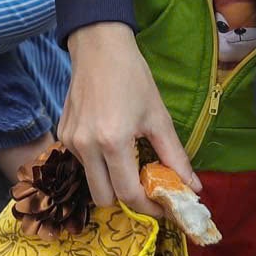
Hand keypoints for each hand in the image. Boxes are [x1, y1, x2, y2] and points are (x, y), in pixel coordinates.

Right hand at [59, 22, 198, 218]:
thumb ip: (175, 156)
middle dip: (125, 200)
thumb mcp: (158, 117)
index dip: (148, 208)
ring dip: (110, 181)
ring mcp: (70, 141)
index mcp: (112, 142)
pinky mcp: (62, 134)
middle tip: (145, 188)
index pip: (128, 194)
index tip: (163, 208)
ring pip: (90, 182)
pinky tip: (110, 142)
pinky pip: (81, 163)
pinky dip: (98, 163)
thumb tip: (193, 187)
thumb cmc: (133, 78)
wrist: (99, 47)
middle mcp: (86, 146)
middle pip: (103, 199)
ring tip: (128, 161)